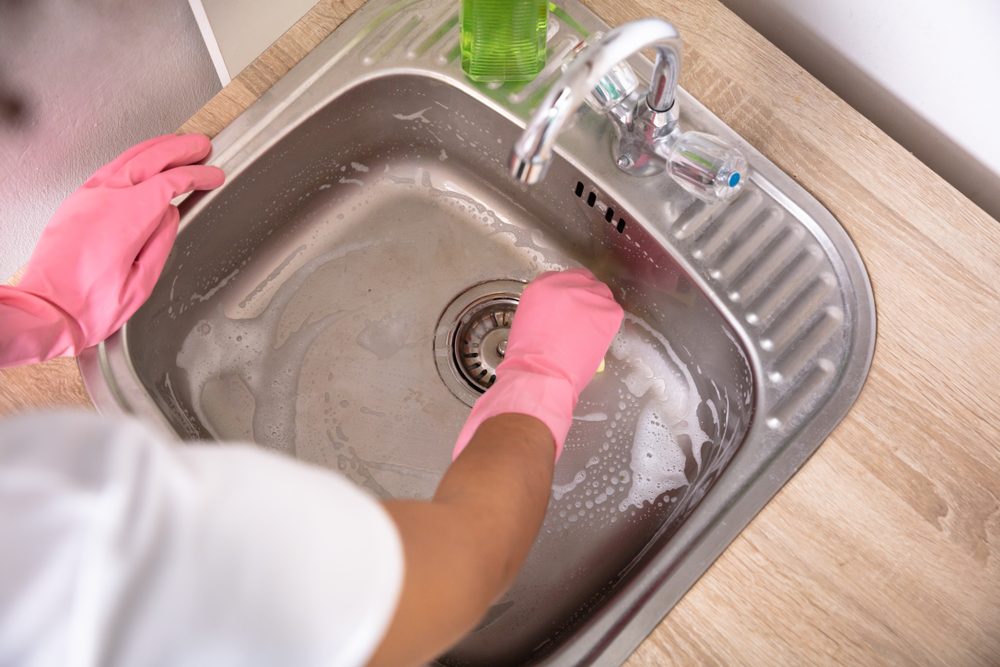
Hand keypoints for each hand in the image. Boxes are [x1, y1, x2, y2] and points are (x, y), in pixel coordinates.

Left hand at [0, 134, 223, 366]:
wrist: (44, 311)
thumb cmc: (88, 306)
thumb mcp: (141, 282)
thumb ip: (161, 242)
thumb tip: (171, 216)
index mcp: (126, 217)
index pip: (171, 183)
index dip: (197, 176)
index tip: (214, 176)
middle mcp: (104, 199)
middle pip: (149, 158)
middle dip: (180, 149)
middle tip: (201, 146)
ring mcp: (86, 197)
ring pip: (127, 158)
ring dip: (156, 149)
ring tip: (177, 146)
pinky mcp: (77, 202)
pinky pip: (111, 168)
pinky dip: (135, 159)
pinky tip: (145, 163)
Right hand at [452, 268, 623, 460]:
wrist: (540, 372)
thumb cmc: (527, 357)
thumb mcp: (527, 321)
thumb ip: (544, 310)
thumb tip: (558, 315)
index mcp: (543, 285)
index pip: (562, 280)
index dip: (568, 295)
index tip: (569, 307)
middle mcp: (567, 283)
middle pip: (585, 283)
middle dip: (585, 300)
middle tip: (583, 320)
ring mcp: (590, 296)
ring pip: (601, 296)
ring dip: (597, 312)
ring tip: (590, 332)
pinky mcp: (607, 311)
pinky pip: (613, 314)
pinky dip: (608, 327)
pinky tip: (597, 340)